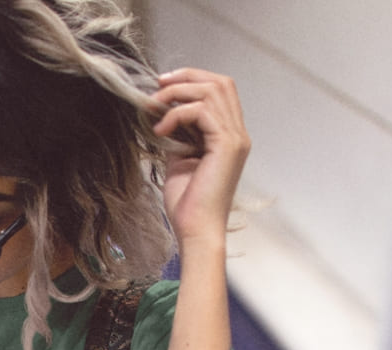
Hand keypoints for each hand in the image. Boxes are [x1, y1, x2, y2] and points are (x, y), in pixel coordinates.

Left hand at [151, 68, 250, 248]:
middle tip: (157, 86)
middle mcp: (238, 134)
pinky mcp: (226, 145)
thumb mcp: (178, 161)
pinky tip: (160, 130)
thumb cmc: (187, 205)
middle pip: (220, 82)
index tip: (162, 85)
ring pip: (212, 91)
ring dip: (178, 93)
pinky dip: (177, 114)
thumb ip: (177, 136)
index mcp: (228, 137)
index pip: (219, 91)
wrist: (196, 231)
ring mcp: (235, 138)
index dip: (192, 80)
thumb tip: (163, 115)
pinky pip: (202, 111)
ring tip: (154, 108)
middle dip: (186, 77)